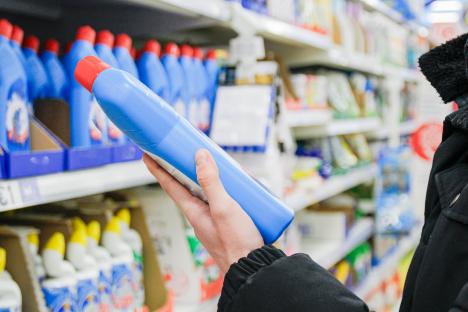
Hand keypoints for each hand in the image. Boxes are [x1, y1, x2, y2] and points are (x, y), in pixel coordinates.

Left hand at [143, 149, 262, 273]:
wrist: (253, 267)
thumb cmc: (236, 243)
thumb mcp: (223, 208)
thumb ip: (211, 182)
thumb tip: (200, 156)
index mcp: (194, 212)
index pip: (171, 186)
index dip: (158, 169)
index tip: (147, 156)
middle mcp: (201, 215)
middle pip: (190, 186)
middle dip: (186, 168)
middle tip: (185, 152)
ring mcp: (215, 219)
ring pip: (209, 192)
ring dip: (211, 177)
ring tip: (219, 165)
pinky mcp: (229, 222)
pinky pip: (224, 200)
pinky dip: (228, 189)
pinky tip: (240, 186)